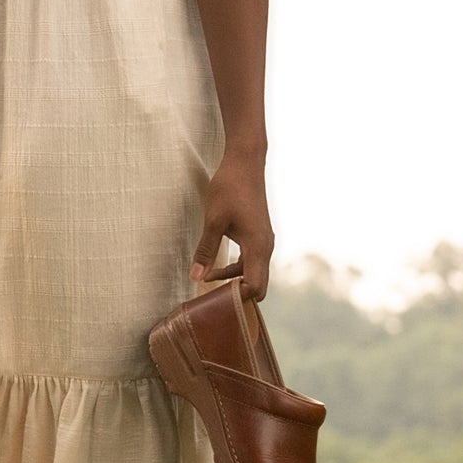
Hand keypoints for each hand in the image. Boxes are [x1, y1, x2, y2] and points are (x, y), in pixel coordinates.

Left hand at [190, 147, 273, 298]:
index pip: (255, 286)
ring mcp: (264, 241)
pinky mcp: (259, 235)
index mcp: (258, 246)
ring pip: (252, 272)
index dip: (238, 298)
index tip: (215, 299)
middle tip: (210, 297)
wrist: (245, 163)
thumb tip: (195, 278)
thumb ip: (206, 251)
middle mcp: (266, 247)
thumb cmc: (229, 188)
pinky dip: (236, 268)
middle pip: (258, 284)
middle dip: (237, 294)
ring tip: (206, 282)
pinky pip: (251, 260)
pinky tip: (215, 268)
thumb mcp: (213, 221)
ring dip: (233, 280)